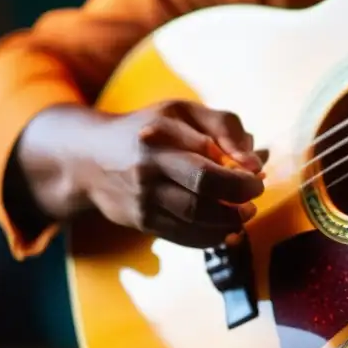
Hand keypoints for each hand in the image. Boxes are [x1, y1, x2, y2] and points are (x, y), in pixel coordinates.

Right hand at [78, 101, 266, 247]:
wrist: (89, 158)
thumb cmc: (150, 129)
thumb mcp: (184, 112)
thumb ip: (225, 126)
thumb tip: (256, 159)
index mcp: (160, 134)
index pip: (208, 153)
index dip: (240, 168)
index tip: (257, 171)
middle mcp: (148, 168)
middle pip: (202, 188)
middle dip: (238, 195)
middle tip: (255, 194)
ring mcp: (143, 198)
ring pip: (195, 217)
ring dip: (230, 219)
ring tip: (245, 212)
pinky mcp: (141, 222)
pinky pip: (184, 236)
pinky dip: (212, 236)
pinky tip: (227, 228)